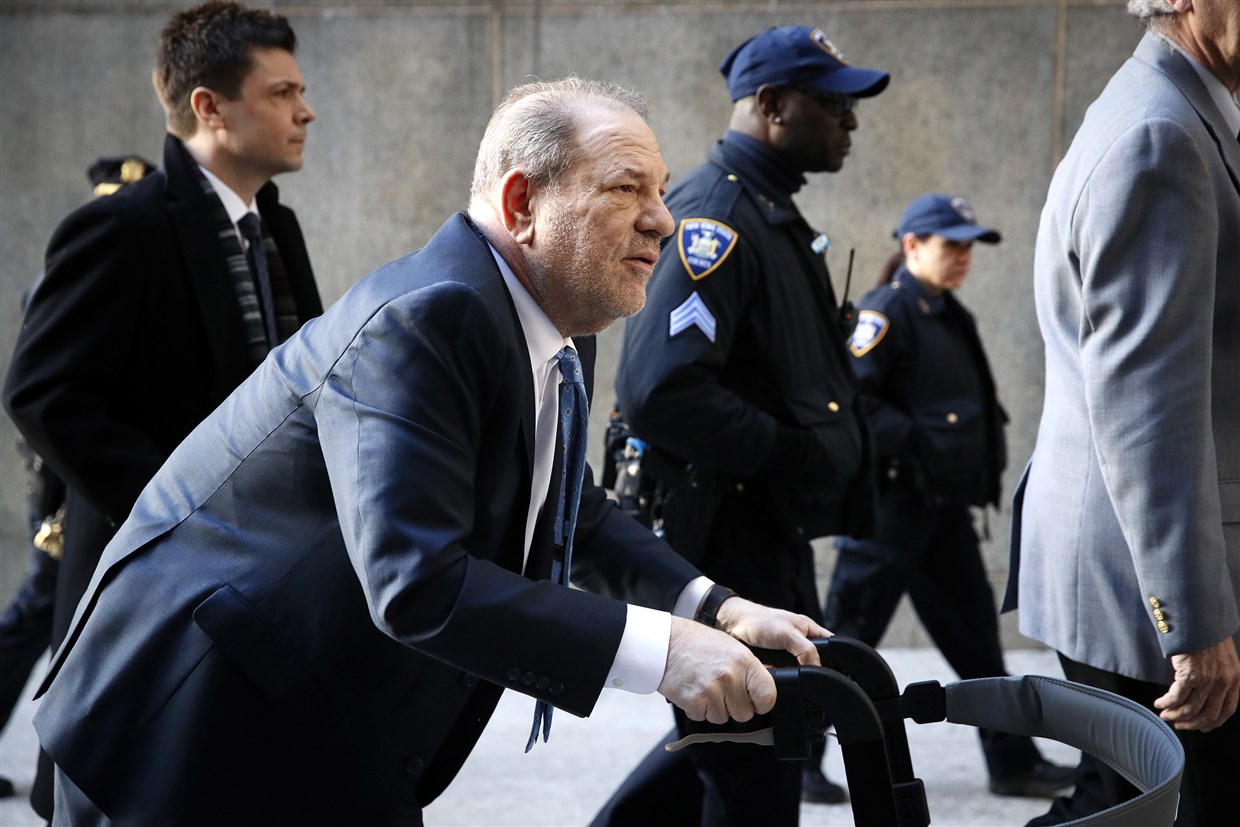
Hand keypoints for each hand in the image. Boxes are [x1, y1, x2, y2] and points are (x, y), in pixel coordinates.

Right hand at [658, 616, 773, 724]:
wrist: (664, 643)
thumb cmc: (698, 643)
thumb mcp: (731, 647)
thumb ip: (749, 668)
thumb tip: (768, 687)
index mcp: (744, 661)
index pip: (768, 697)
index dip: (761, 703)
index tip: (753, 700)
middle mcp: (730, 677)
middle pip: (745, 714)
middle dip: (734, 706)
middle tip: (721, 689)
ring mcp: (711, 691)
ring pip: (723, 718)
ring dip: (714, 708)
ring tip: (704, 685)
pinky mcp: (694, 702)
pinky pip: (703, 718)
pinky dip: (698, 709)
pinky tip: (693, 690)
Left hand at [715, 596, 832, 667]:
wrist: (732, 625)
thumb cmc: (758, 620)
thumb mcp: (786, 633)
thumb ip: (805, 649)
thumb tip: (816, 667)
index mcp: (809, 630)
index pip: (832, 646)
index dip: (836, 659)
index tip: (832, 673)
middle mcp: (801, 641)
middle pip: (816, 662)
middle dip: (810, 671)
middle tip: (803, 675)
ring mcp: (788, 653)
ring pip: (799, 671)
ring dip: (793, 675)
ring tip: (786, 674)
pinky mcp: (776, 663)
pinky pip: (784, 675)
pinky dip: (781, 678)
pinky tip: (776, 678)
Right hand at [1153, 637, 1239, 731]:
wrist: (1198, 617)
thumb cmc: (1206, 632)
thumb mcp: (1222, 656)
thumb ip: (1220, 673)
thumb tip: (1206, 690)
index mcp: (1234, 678)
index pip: (1227, 710)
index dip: (1213, 722)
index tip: (1201, 727)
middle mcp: (1223, 682)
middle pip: (1208, 714)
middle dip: (1191, 723)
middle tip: (1178, 724)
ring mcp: (1207, 679)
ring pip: (1190, 709)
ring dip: (1175, 715)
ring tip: (1165, 714)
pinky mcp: (1189, 674)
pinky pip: (1176, 697)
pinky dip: (1166, 703)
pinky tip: (1159, 703)